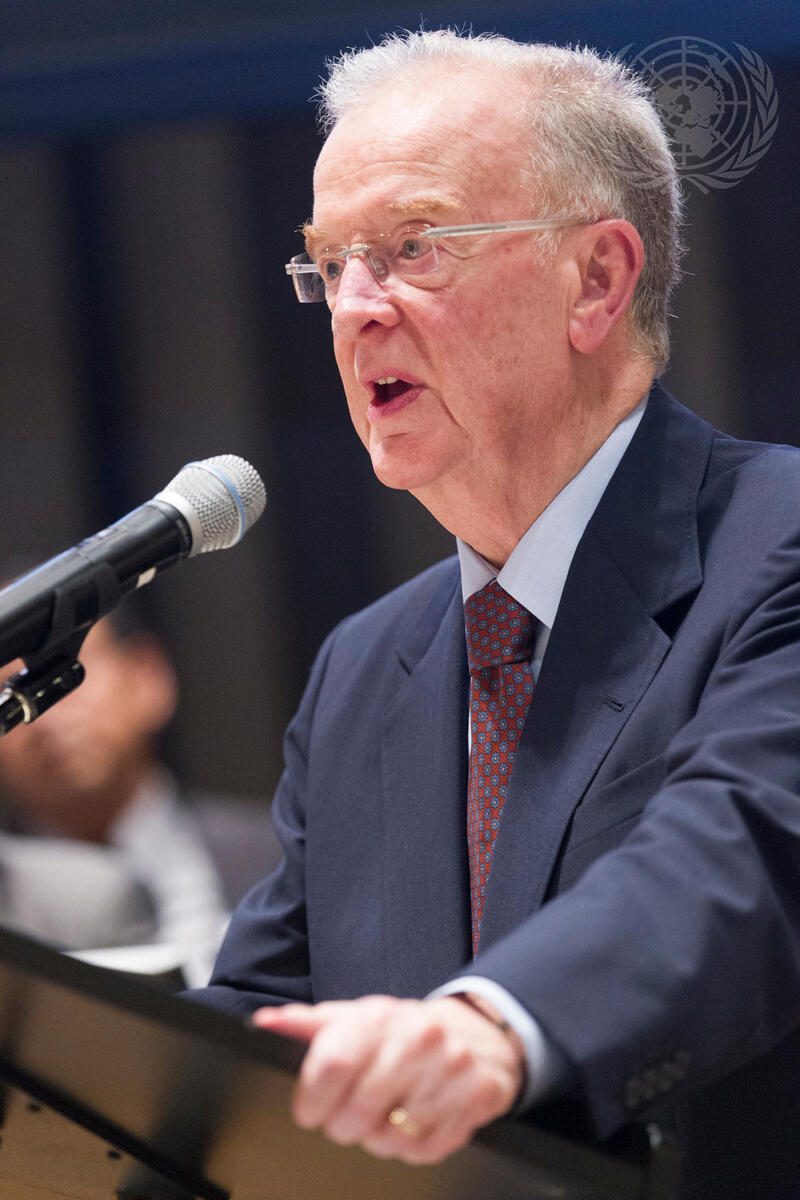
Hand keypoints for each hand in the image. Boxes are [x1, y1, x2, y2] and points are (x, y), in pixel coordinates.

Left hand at [252, 994, 524, 1163]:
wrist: (476, 1034)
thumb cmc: (403, 1033)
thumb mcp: (357, 1020)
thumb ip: (310, 1025)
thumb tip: (266, 1022)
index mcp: (380, 1016)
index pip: (332, 1062)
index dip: (312, 1099)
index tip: (310, 1109)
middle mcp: (418, 1037)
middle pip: (357, 1112)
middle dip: (343, 1125)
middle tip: (350, 1114)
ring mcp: (451, 1067)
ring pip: (390, 1138)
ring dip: (380, 1137)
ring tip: (389, 1112)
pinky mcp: (478, 1095)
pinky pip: (426, 1150)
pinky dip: (413, 1146)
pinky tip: (417, 1120)